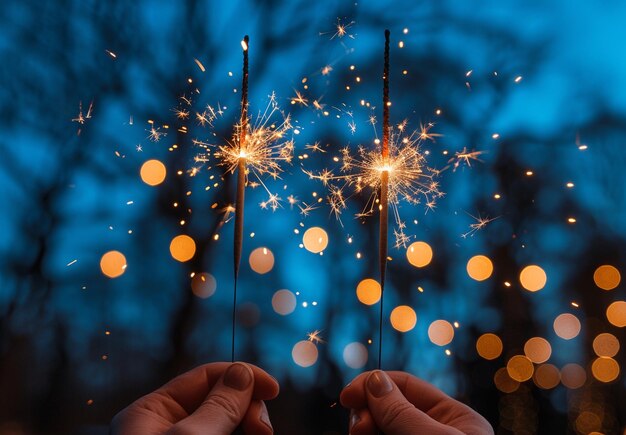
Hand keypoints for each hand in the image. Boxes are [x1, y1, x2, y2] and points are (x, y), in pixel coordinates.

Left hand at [112, 362, 277, 434]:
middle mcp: (164, 428)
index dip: (241, 376)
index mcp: (149, 414)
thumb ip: (217, 406)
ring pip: (228, 422)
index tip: (273, 389)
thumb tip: (242, 371)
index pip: (204, 377)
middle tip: (263, 430)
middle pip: (219, 399)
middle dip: (247, 407)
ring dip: (248, 424)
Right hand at [340, 370, 492, 434]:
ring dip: (363, 429)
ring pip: (378, 428)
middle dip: (367, 412)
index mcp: (456, 420)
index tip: (347, 396)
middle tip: (359, 430)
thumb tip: (375, 379)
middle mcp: (435, 433)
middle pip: (388, 407)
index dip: (374, 384)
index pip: (407, 386)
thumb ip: (403, 412)